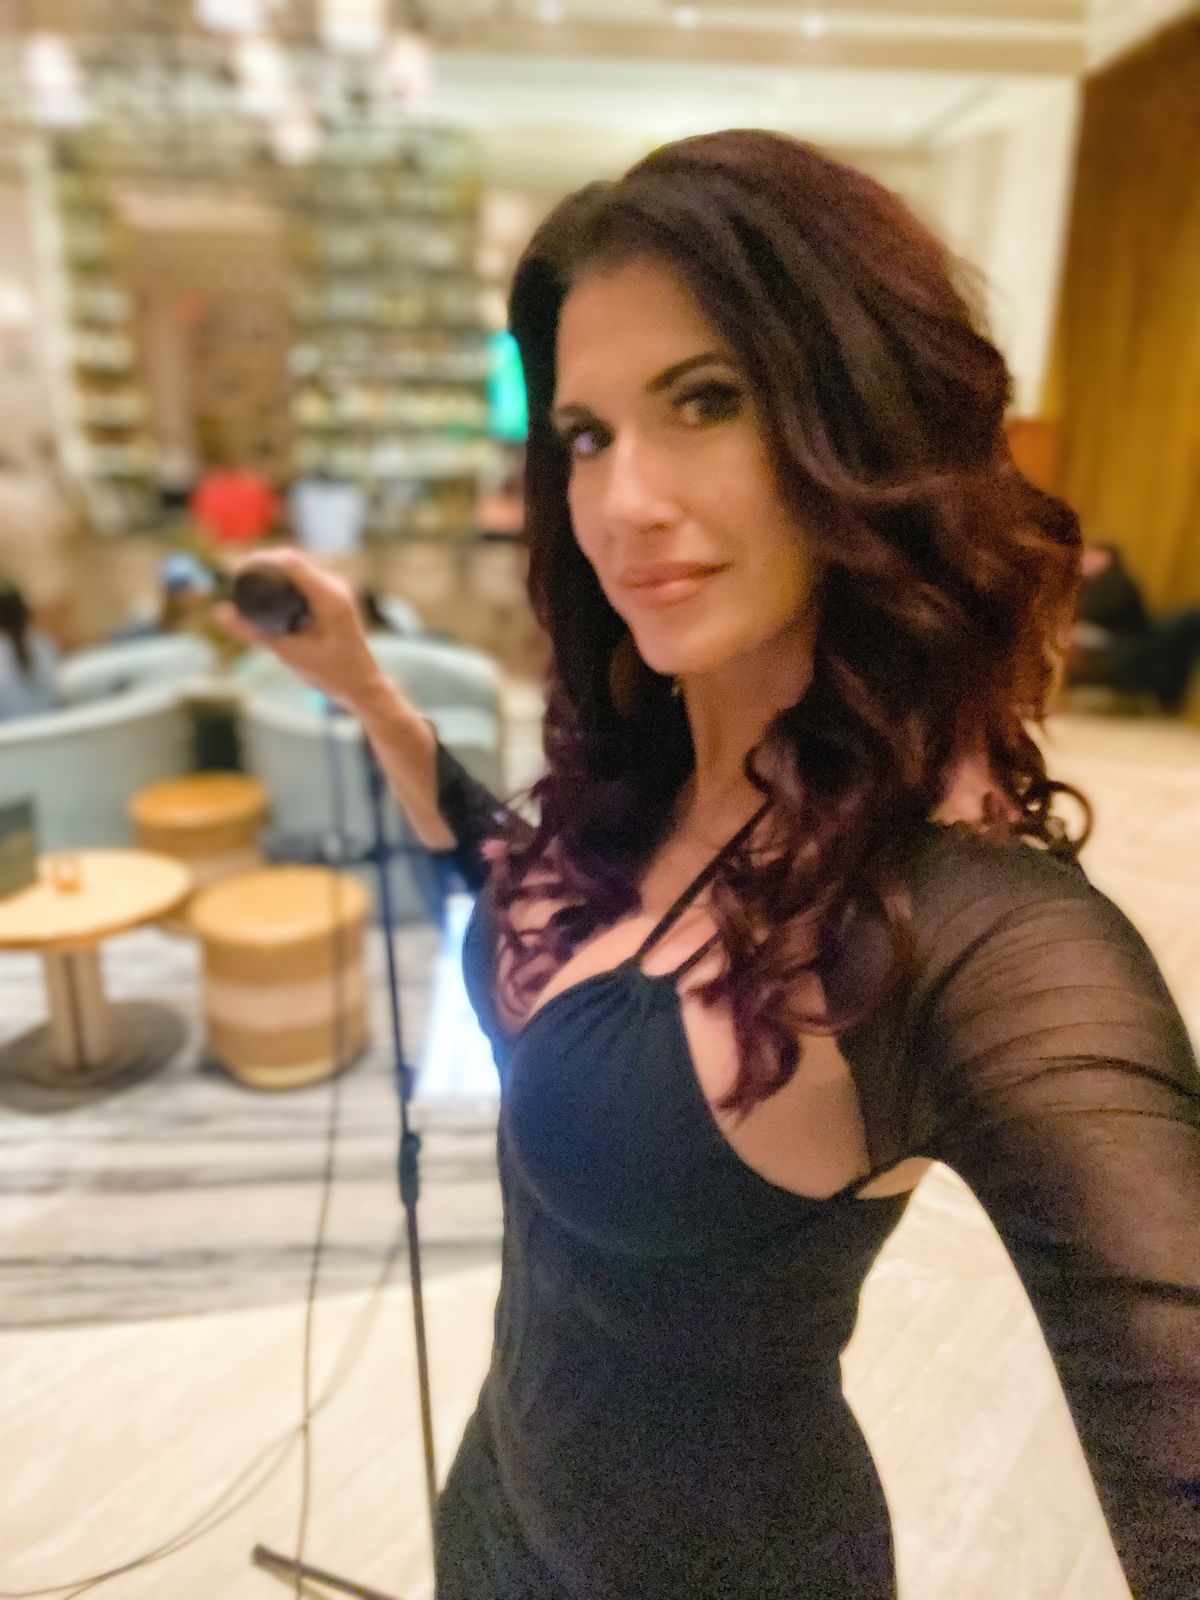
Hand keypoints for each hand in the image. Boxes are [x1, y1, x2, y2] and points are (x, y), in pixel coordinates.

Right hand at [213, 548, 384, 712]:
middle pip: (293, 560)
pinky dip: (287, 581)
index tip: (237, 571)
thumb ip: (251, 632)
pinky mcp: (335, 597)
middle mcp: (336, 587)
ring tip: (250, 587)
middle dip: (263, 564)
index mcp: (328, 597)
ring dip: (275, 572)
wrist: (362, 685)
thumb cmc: (330, 673)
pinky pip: (307, 579)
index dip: (259, 559)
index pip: (289, 561)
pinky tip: (271, 593)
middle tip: (238, 580)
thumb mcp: (286, 652)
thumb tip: (219, 613)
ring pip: (299, 568)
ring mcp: (338, 590)